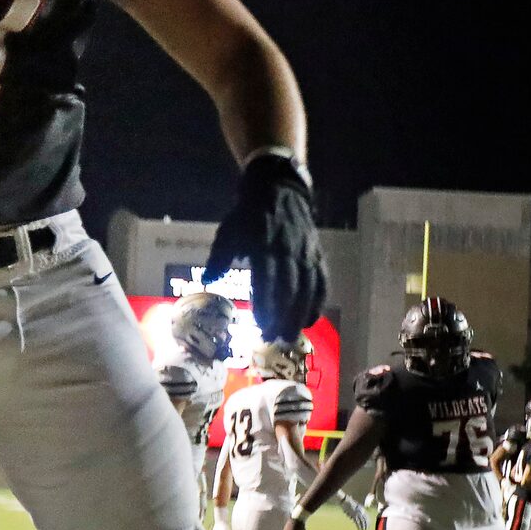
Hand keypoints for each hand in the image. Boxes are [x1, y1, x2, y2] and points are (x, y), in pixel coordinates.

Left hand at [205, 153, 327, 340]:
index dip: (266, 304)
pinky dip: (318, 302)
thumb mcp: (228, 231)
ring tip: (291, 336)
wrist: (278, 191)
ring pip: (308, 289)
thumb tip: (207, 281)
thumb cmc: (248, 216)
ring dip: (300, 314)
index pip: (267, 280)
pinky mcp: (317, 254)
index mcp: (263, 246)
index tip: (260, 325)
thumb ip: (219, 258)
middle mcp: (288, 251)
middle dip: (283, 316)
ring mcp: (305, 253)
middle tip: (274, 339)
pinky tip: (311, 319)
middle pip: (289, 289)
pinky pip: (322, 281)